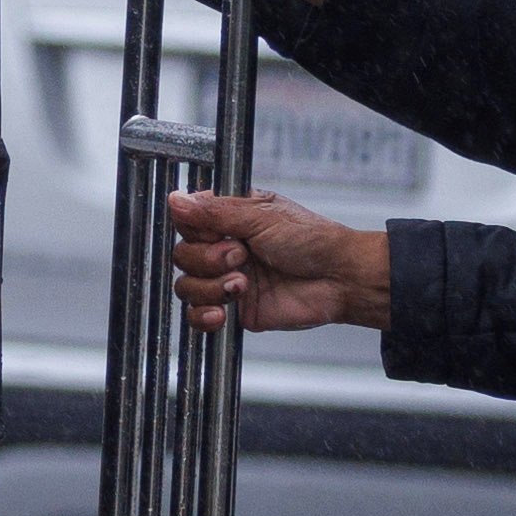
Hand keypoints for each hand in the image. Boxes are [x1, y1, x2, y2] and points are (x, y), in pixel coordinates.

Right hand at [161, 187, 390, 331]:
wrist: (339, 279)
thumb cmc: (313, 240)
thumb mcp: (262, 216)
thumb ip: (215, 211)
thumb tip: (176, 199)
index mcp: (231, 218)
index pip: (187, 221)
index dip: (194, 230)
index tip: (215, 232)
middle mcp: (226, 247)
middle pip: (182, 255)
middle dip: (207, 259)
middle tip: (240, 256)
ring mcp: (228, 280)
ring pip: (186, 286)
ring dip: (210, 286)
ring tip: (242, 284)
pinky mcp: (235, 309)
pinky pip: (198, 316)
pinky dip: (204, 315)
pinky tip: (223, 311)